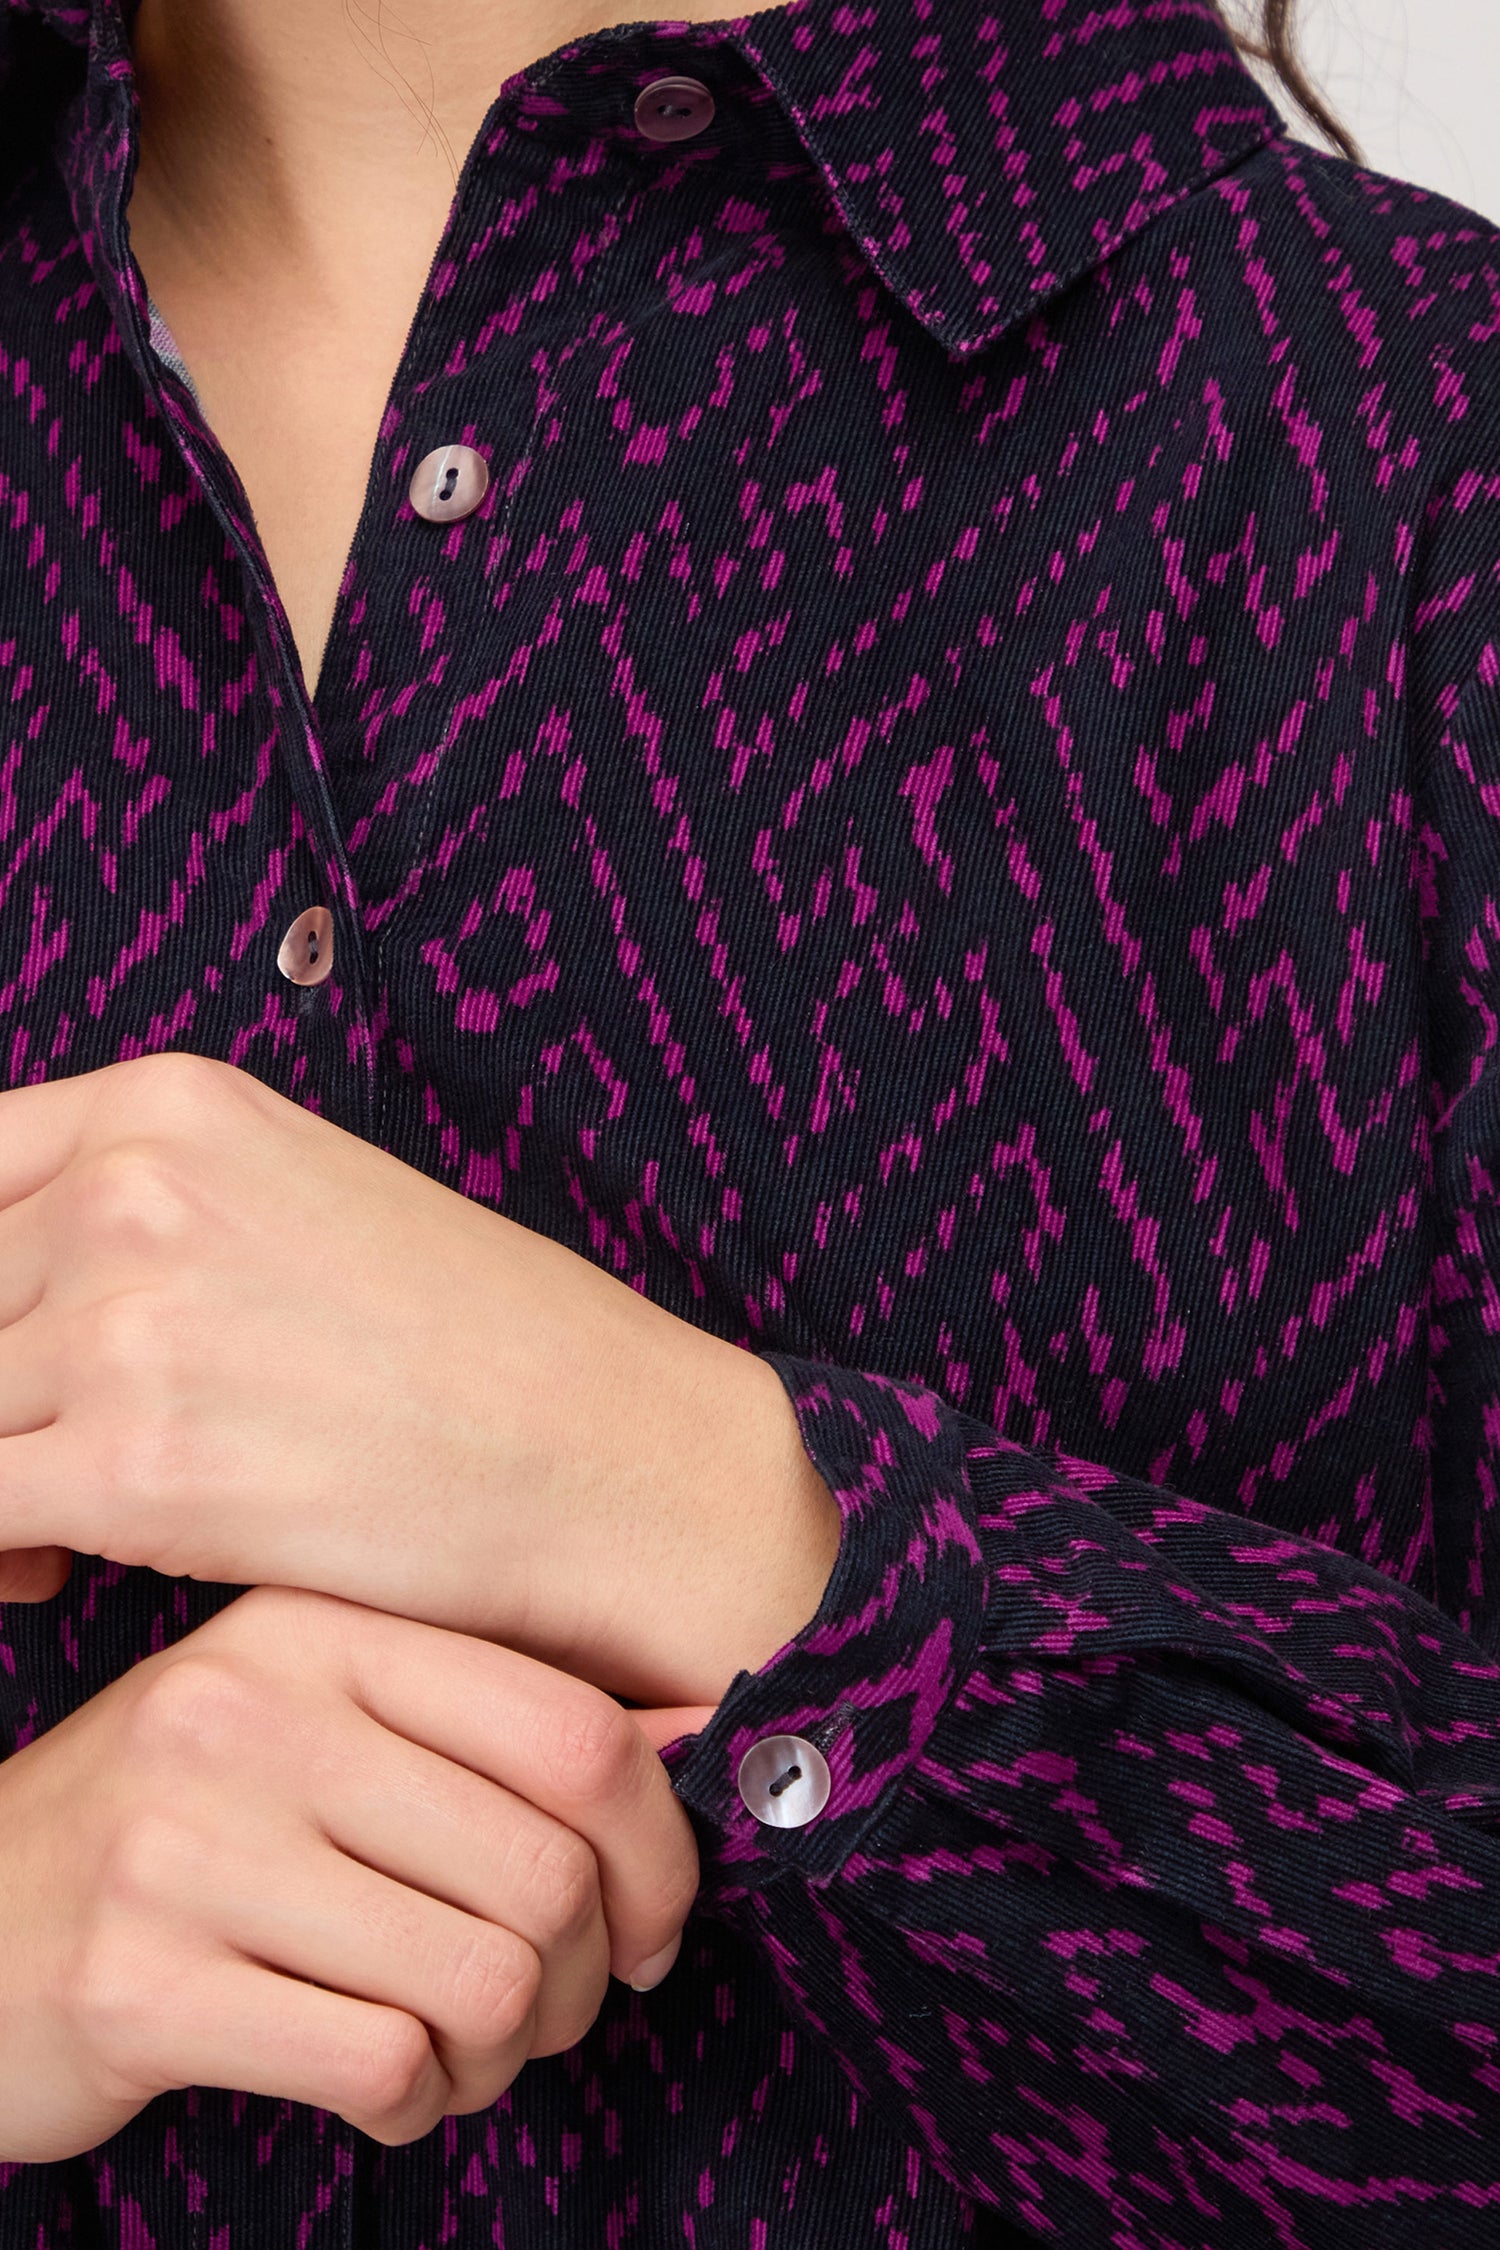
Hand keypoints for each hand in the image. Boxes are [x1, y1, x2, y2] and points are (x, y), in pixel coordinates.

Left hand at [0, 1051, 840, 1704]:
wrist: (610, 1455)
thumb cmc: (472, 1343)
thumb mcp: (293, 1200)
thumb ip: (137, 1215)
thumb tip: (5, 1303)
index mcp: (167, 1104)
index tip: (4, 1346)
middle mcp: (132, 1190)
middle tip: (24, 1453)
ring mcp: (131, 1322)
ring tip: (49, 1524)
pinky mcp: (139, 1466)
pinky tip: (50, 1571)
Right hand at [0, 1582, 703, 2164]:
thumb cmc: (191, 1827)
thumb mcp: (328, 1725)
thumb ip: (495, 1720)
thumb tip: (714, 1725)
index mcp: (320, 1627)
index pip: (574, 1728)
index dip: (662, 1848)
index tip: (657, 1920)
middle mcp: (250, 1712)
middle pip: (543, 1870)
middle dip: (588, 1976)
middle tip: (552, 2008)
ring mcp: (183, 1846)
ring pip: (481, 1979)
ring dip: (508, 2051)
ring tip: (468, 2048)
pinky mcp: (137, 1985)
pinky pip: (383, 2064)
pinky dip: (421, 2101)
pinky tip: (389, 2084)